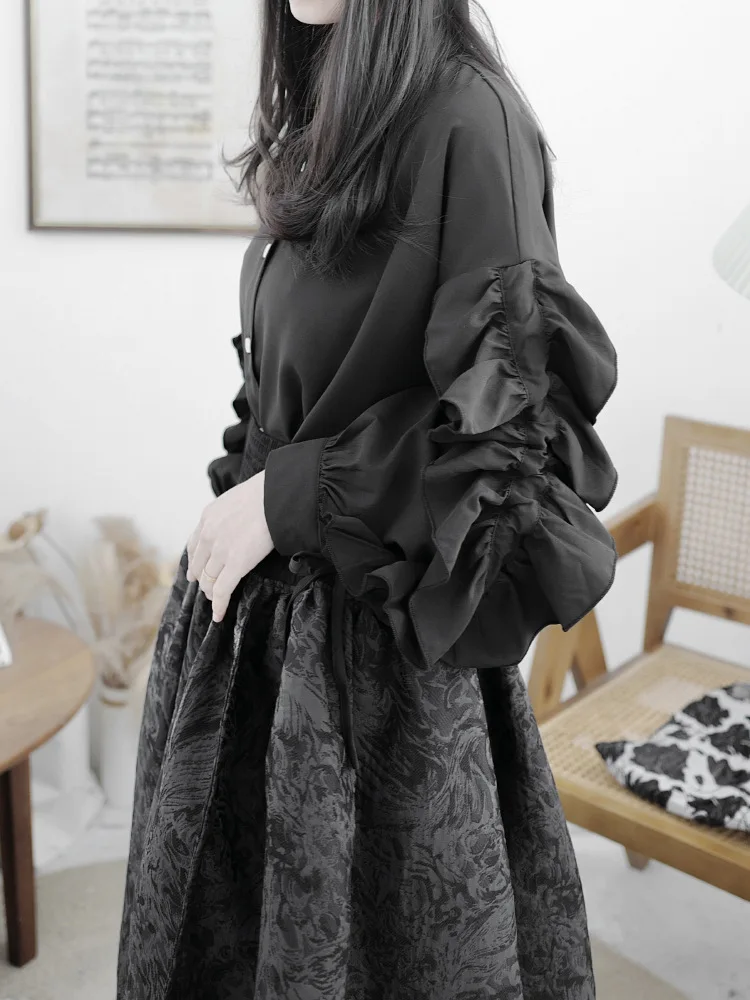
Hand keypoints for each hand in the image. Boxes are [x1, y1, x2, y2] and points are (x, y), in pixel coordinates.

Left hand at [186, 470, 273, 622]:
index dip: (194, 562)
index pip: (194, 545)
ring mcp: (220, 551)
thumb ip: (230, 514)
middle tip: (206, 589)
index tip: (195, 572)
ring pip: (208, 580)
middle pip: (198, 566)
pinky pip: (222, 590)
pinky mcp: (236, 564)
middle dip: (201, 580)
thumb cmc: (267, 493)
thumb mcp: (238, 498)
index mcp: (208, 517)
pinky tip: (218, 615)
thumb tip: (239, 523)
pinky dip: (219, 605)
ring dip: (210, 593)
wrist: (278, 494)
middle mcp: (208, 534)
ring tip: (214, 601)